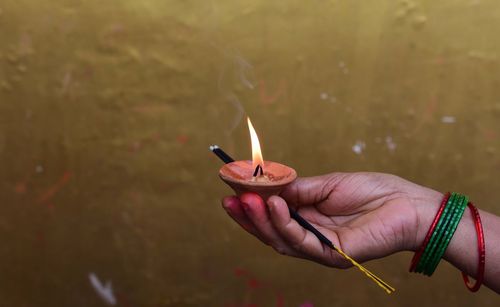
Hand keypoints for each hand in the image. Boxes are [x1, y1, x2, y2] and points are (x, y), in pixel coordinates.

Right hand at [221, 172, 442, 267]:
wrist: (408, 203)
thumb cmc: (372, 192)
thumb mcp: (327, 184)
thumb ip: (298, 190)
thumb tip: (268, 188)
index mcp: (310, 221)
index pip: (273, 219)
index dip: (251, 208)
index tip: (232, 190)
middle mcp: (312, 237)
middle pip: (271, 233)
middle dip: (248, 218)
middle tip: (229, 199)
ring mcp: (322, 249)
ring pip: (281, 240)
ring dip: (261, 220)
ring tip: (246, 199)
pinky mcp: (334, 254)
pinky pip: (302, 241)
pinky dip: (285, 223)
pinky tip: (274, 205)